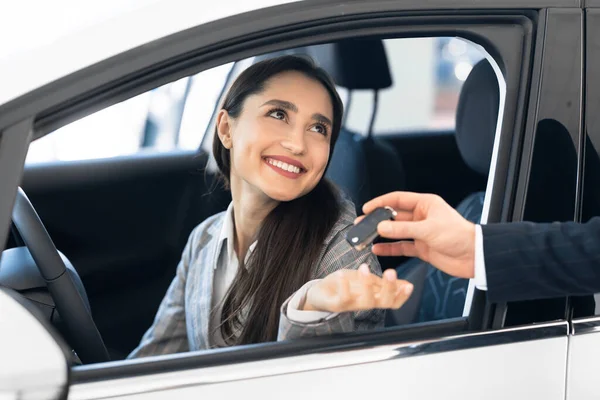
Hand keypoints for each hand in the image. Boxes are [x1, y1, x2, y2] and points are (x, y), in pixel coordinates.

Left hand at [302, 264, 413, 312]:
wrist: (320, 293)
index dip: (402, 296)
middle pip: (383, 302)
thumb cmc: (345, 286)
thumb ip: (384, 283)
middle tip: (391, 271)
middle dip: (389, 288)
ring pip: (364, 302)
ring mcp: (351, 305)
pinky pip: (342, 298)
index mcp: (374, 297)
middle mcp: (365, 303)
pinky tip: (343, 275)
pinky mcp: (336, 304)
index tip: (409, 285)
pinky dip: (343, 286)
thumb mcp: (368, 281)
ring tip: (365, 268)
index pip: (393, 302)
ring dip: (367, 285)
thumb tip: (407, 284)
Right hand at [358, 192, 475, 278]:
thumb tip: (382, 228)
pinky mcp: (422, 247)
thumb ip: (403, 229)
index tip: (367, 208)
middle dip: (378, 220)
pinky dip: (390, 248)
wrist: (474, 257)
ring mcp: (420, 232)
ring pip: (396, 232)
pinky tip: (378, 249)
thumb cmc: (459, 236)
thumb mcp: (429, 230)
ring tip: (366, 237)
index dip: (381, 202)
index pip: (397, 199)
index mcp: (425, 204)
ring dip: (382, 235)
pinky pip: (401, 246)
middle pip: (394, 216)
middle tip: (363, 224)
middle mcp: (421, 216)